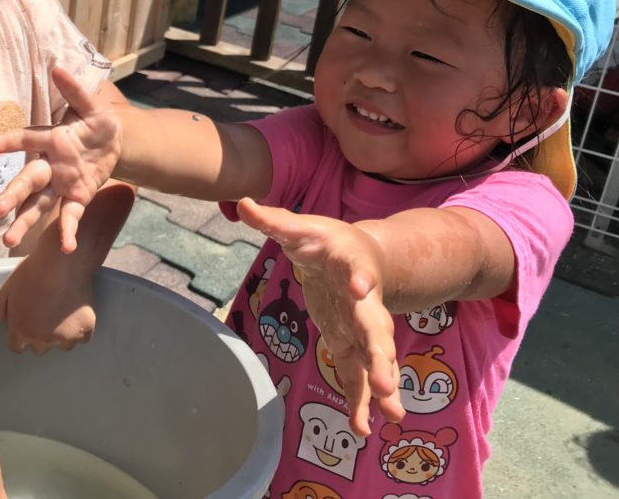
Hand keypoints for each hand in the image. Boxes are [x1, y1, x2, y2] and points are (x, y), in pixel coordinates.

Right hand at [0, 67, 120, 251]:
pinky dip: (68, 232)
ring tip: (9, 241)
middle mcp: (51, 164)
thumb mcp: (92, 104)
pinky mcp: (77, 198)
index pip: (25, 139)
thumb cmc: (98, 121)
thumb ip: (75, 90)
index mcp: (52, 139)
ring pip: (39, 204)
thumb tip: (58, 69)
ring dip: (24, 221)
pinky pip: (70, 216)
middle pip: (28, 180)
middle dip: (12, 194)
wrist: (119, 142)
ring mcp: (62, 184)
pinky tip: (67, 249)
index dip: (7, 144)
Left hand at [0, 250, 95, 353]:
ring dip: (60, 334)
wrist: (63, 261)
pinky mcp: (85, 331)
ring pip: (61, 345)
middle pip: (39, 348)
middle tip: (43, 312)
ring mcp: (65, 337)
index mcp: (22, 331)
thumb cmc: (32, 273)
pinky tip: (73, 311)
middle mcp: (43, 340)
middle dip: (39, 335)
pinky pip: (81, 338)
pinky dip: (78, 329)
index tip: (27, 319)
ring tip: (59, 310)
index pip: (18, 347)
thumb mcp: (6, 292)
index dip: (21, 333)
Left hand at [236, 198, 404, 436]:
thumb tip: (242, 203)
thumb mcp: (299, 227)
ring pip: (375, 360)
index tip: (359, 285)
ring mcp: (361, 328)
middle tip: (388, 381)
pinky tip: (363, 429)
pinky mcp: (353, 347)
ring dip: (381, 387)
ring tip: (391, 415)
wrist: (357, 258)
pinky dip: (361, 401)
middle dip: (381, 355)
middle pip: (376, 329)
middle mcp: (364, 302)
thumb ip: (273, 220)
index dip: (358, 277)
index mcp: (351, 266)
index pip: (357, 270)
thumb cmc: (326, 241)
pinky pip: (359, 377)